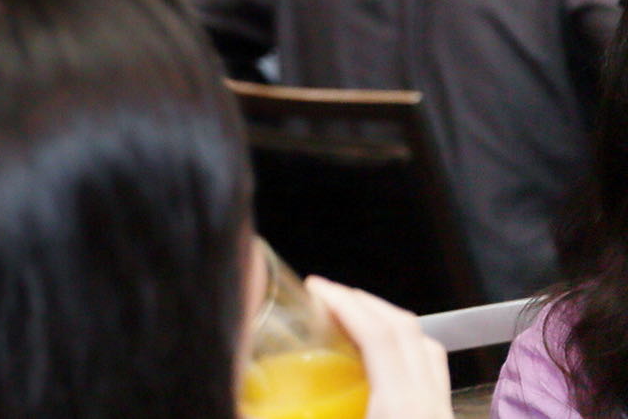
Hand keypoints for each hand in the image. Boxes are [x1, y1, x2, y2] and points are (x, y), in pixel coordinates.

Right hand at [306, 278, 450, 418]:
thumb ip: (303, 416)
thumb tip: (249, 414)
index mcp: (398, 408)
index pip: (378, 336)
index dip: (344, 303)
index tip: (317, 288)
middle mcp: (428, 402)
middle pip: (406, 329)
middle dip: (365, 302)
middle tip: (330, 296)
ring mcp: (442, 409)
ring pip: (425, 345)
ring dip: (388, 320)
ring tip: (355, 318)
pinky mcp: (444, 416)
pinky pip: (433, 368)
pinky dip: (407, 347)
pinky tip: (383, 359)